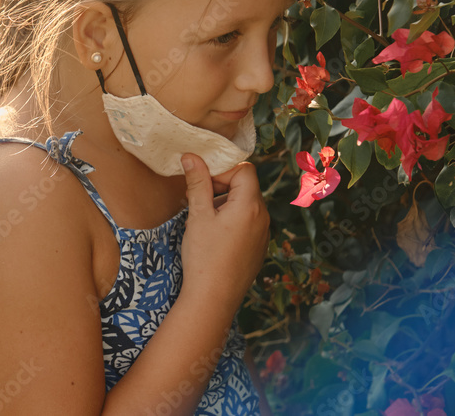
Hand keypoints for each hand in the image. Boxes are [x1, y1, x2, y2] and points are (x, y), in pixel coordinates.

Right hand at [179, 153, 269, 314]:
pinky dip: (232, 220)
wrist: (214, 299)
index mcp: (250, 205)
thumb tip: (191, 156)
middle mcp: (263, 217)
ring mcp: (263, 234)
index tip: (202, 183)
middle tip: (198, 199)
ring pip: (246, 204)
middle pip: (246, 186)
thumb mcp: (198, 215)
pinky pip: (248, 222)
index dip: (222, 170)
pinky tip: (214, 236)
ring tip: (204, 219)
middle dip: (222, 186)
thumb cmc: (204, 256)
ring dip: (225, 203)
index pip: (244, 169)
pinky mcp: (259, 248)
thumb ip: (197, 183)